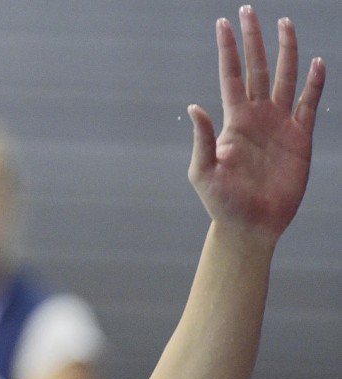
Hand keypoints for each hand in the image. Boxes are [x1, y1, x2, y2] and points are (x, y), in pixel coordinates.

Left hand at [188, 5, 324, 242]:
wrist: (251, 224)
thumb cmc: (222, 202)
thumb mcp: (204, 172)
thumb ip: (202, 140)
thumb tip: (195, 106)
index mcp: (234, 121)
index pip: (231, 76)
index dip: (228, 50)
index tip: (223, 23)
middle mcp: (256, 117)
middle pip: (258, 68)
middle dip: (254, 40)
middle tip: (250, 10)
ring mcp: (279, 125)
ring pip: (285, 78)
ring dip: (286, 52)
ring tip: (285, 24)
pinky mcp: (299, 138)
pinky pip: (308, 104)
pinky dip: (314, 83)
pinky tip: (316, 62)